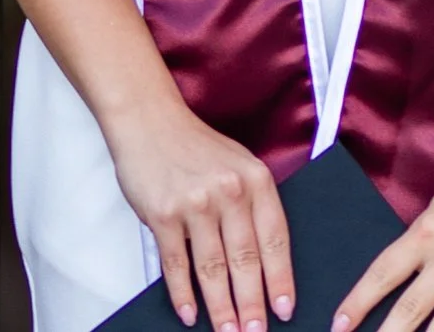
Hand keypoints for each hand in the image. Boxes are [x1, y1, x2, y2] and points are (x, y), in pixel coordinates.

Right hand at [109, 99, 296, 330]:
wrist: (149, 120)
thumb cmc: (195, 147)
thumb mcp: (237, 165)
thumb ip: (252, 205)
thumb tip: (265, 263)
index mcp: (255, 179)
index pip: (275, 239)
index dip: (281, 278)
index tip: (285, 309)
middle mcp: (229, 191)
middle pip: (245, 260)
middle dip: (252, 304)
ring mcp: (195, 203)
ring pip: (212, 268)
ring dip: (221, 307)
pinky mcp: (163, 214)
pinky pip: (176, 264)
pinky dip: (182, 294)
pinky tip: (190, 314)